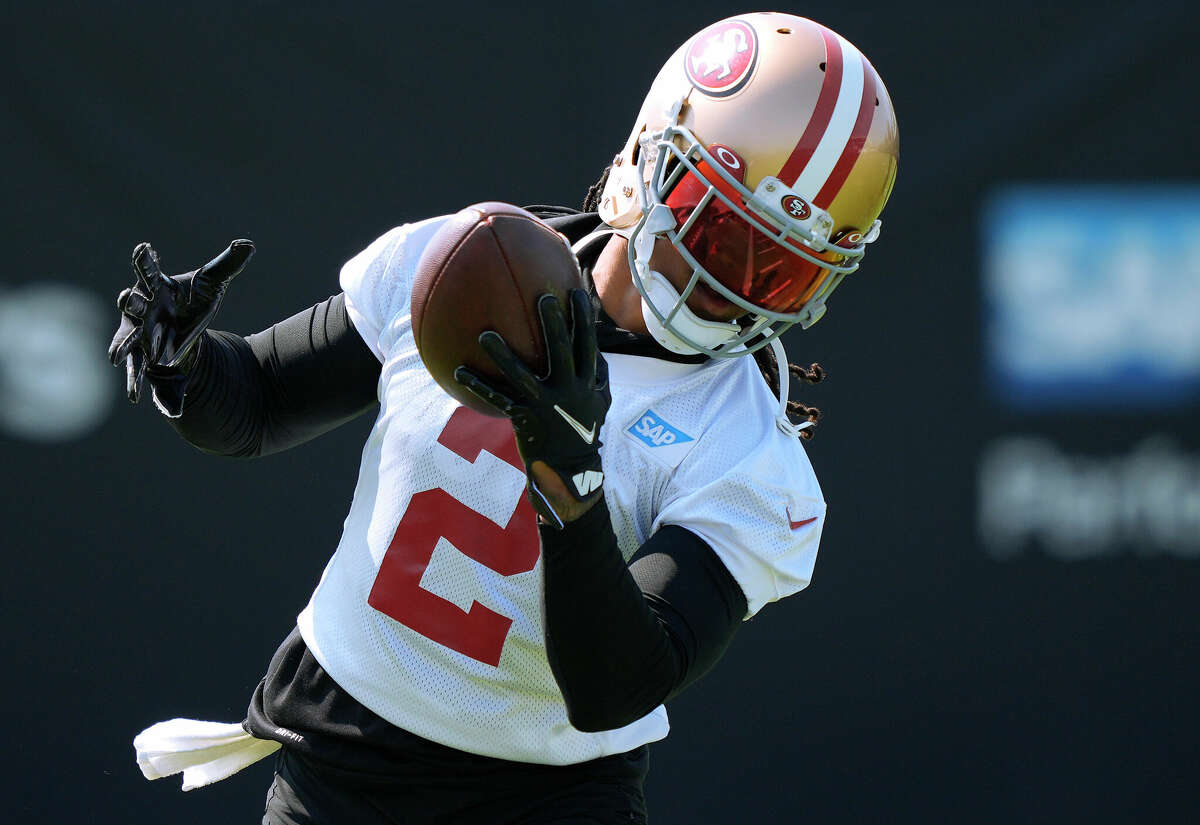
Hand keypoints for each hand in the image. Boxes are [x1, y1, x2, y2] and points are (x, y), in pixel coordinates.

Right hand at [107, 239, 253, 413]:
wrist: (187, 327)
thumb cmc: (192, 299)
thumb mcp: (213, 283)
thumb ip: (228, 264)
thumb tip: (248, 245)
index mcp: (157, 287)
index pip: (149, 271)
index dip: (144, 260)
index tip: (144, 248)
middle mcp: (143, 308)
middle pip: (132, 304)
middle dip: (129, 303)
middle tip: (126, 298)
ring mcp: (139, 333)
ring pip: (127, 339)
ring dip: (122, 346)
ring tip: (115, 357)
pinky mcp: (144, 354)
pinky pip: (137, 370)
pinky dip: (136, 383)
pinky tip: (134, 398)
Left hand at [455, 290, 610, 526]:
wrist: (571, 469)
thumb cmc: (584, 431)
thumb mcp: (599, 403)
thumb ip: (598, 376)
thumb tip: (595, 349)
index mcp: (586, 383)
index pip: (587, 346)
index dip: (583, 320)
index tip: (576, 292)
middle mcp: (567, 391)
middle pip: (560, 352)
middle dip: (553, 325)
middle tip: (542, 298)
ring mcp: (545, 405)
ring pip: (522, 375)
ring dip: (502, 355)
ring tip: (485, 334)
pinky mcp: (524, 418)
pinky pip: (498, 399)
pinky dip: (478, 385)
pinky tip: (458, 371)